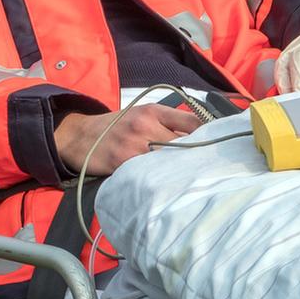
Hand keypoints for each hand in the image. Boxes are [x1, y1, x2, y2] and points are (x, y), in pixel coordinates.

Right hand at [54, 105, 202, 176]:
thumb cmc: (116, 126)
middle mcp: (145, 125)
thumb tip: (203, 133)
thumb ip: (169, 121)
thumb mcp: (141, 114)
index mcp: (154, 111)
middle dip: (198, 157)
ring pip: (169, 160)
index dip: (210, 135)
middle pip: (184, 143)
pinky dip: (161, 181)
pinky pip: (149, 174)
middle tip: (212, 171)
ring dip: (181, 171)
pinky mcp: (123, 164)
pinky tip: (169, 187)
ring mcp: (134, 145)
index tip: (220, 147)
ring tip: (194, 181)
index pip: (192, 121)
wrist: (79, 136)